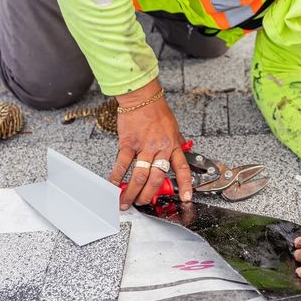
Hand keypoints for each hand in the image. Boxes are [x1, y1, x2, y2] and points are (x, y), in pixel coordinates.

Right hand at [107, 81, 192, 209]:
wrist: (142, 97)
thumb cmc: (158, 112)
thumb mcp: (174, 129)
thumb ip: (175, 145)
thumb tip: (180, 158)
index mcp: (173, 145)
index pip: (182, 168)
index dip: (185, 185)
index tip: (186, 199)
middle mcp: (160, 148)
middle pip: (156, 178)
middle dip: (148, 195)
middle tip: (142, 203)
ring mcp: (144, 146)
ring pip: (140, 175)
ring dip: (132, 192)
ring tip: (126, 201)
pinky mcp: (128, 143)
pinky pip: (123, 163)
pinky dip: (117, 176)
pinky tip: (113, 185)